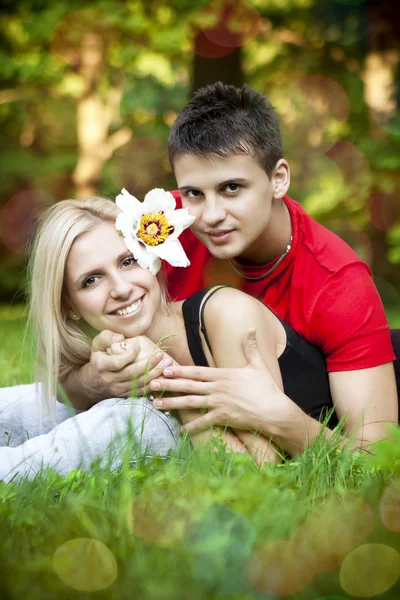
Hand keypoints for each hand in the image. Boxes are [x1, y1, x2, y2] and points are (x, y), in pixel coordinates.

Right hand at [82, 331, 172, 399]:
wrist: (91, 383)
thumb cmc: (97, 359)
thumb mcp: (97, 346)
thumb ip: (107, 337)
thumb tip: (121, 338)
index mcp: (102, 366)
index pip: (118, 362)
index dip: (130, 355)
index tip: (138, 347)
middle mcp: (110, 379)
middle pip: (132, 374)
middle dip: (149, 364)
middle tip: (161, 354)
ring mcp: (118, 389)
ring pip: (139, 383)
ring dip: (155, 374)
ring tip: (166, 363)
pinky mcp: (125, 395)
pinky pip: (141, 391)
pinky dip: (153, 384)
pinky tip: (163, 376)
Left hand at [149, 329, 293, 435]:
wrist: (275, 411)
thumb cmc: (267, 388)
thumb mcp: (258, 365)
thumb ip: (250, 347)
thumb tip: (251, 329)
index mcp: (223, 375)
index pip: (196, 371)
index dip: (180, 370)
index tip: (165, 367)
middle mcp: (218, 388)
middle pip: (188, 385)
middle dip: (168, 384)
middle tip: (151, 383)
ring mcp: (219, 403)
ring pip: (190, 402)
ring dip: (172, 403)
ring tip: (156, 404)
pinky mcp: (223, 418)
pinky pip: (203, 422)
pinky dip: (191, 426)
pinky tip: (180, 429)